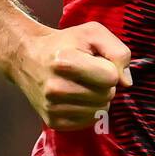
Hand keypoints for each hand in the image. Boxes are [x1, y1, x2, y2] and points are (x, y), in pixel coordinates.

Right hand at [9, 21, 131, 130]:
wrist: (28, 57)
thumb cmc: (66, 43)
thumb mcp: (93, 33)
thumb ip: (118, 52)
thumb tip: (126, 83)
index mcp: (64, 61)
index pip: (110, 77)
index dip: (109, 67)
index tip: (95, 60)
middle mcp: (55, 88)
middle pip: (106, 95)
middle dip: (104, 83)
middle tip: (88, 72)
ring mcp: (52, 107)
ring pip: (100, 110)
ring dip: (97, 97)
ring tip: (81, 83)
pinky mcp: (53, 122)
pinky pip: (89, 121)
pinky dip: (89, 109)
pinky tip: (77, 96)